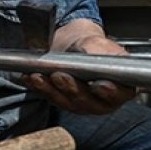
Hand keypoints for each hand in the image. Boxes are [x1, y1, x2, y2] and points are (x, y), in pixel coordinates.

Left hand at [23, 35, 137, 114]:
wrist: (78, 47)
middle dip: (72, 89)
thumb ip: (101, 53)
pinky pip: (50, 98)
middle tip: (60, 76)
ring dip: (51, 90)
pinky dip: (39, 88)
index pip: (117, 95)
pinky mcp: (63, 102)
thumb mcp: (100, 44)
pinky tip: (30, 79)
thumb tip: (94, 58)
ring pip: (65, 102)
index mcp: (120, 89)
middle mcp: (102, 102)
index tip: (98, 85)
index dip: (109, 92)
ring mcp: (81, 105)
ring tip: (39, 77)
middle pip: (87, 102)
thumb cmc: (94, 47)